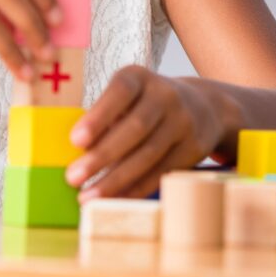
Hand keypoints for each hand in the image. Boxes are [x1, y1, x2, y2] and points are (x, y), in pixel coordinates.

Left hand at [65, 66, 224, 199]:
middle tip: (72, 177)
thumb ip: (102, 120)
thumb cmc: (143, 106)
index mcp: (140, 78)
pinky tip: (113, 198)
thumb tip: (74, 156)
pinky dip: (135, 188)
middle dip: (102, 156)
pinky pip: (161, 171)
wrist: (202, 107)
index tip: (75, 141)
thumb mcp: (126, 99)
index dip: (98, 117)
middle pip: (134, 128)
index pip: (120, 92)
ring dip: (115, 180)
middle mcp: (165, 95)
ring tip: (87, 196)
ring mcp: (184, 122)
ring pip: (148, 155)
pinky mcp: (194, 147)